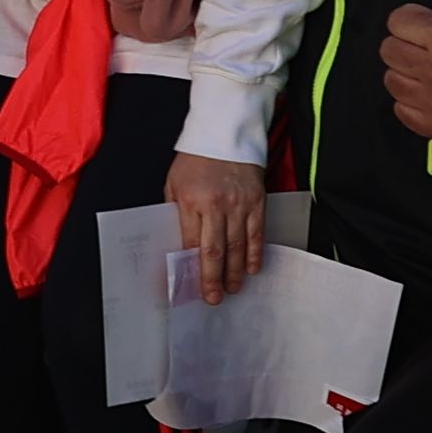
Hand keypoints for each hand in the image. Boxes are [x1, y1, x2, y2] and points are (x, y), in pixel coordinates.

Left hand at [163, 151, 267, 303]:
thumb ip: (177, 213)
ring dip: (235, 272)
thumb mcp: (174, 183)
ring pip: (237, 246)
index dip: (192, 269)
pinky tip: (252, 269)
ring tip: (232, 288)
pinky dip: (254, 254)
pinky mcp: (257, 201)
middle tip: (214, 298)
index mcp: (190, 201)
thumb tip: (180, 245)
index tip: (190, 286)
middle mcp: (215, 205)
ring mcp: (239, 204)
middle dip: (213, 279)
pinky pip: (256, 234)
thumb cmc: (196, 159)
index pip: (191, 243)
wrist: (225, 133)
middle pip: (215, 251)